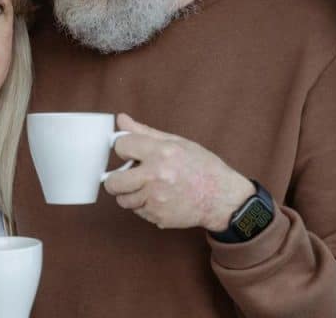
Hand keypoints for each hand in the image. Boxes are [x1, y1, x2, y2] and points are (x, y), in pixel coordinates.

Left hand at [103, 114, 255, 230]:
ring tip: (148, 187)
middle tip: (127, 176)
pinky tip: (159, 198)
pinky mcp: (158, 216)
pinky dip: (143, 205)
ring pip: (123, 200)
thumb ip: (144, 132)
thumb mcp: (177, 142)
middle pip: (112, 182)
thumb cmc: (202, 167)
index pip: (121, 146)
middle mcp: (156, 176)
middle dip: (116, 178)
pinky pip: (137, 211)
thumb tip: (121, 120)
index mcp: (161, 152)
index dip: (123, 148)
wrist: (222, 198)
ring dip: (130, 194)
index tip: (128, 152)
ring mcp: (156, 199)